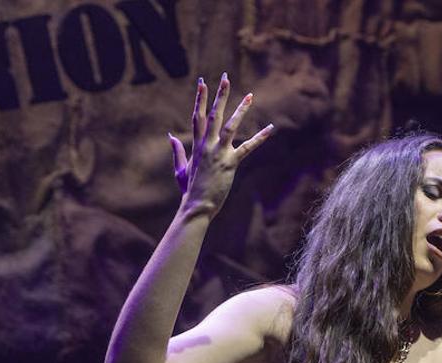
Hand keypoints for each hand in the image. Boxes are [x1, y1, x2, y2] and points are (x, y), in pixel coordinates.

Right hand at [168, 73, 273, 218]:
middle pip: (213, 114)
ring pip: (229, 126)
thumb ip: (177, 151)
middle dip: (219, 95)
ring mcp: (218, 153)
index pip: (198, 116)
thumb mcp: (180, 168)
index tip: (202, 82)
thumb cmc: (189, 189)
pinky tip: (270, 129)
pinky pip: (247, 148)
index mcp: (196, 145)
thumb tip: (170, 136)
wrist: (197, 205)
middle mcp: (207, 145)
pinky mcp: (230, 163)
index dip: (200, 98)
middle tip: (225, 77)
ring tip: (249, 95)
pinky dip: (259, 138)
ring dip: (240, 110)